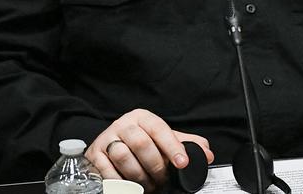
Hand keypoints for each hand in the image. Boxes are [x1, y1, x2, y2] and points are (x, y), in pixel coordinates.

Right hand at [85, 109, 213, 190]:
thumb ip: (186, 145)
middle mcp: (124, 124)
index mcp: (143, 117)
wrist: (111, 144)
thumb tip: (207, 154)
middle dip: (155, 166)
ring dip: (139, 176)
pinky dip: (121, 181)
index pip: (159, 129)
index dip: (172, 146)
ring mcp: (107, 138)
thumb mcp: (163, 140)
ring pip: (124, 156)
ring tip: (147, 184)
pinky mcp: (95, 154)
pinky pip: (108, 170)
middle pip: (141, 143)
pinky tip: (130, 185)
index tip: (182, 162)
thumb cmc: (141, 142)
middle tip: (162, 180)